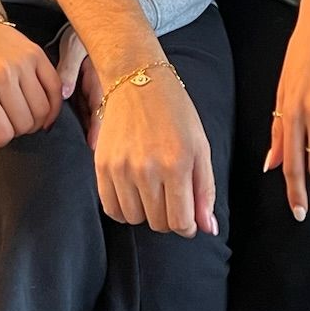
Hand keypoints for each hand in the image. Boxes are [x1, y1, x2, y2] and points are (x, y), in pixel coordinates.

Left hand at [0, 14, 61, 158]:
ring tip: (23, 115)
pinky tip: (44, 112)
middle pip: (24, 124)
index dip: (0, 139)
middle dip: (17, 130)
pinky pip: (55, 90)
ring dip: (35, 121)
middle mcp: (2, 76)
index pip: (3, 134)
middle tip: (9, 121)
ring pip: (42, 111)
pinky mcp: (38, 55)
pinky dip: (53, 107)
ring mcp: (22, 64)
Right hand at [91, 64, 217, 238]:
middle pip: (158, 223)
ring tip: (153, 192)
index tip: (188, 220)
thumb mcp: (200, 146)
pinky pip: (110, 208)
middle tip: (172, 199)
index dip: (187, 227)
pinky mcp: (102, 166)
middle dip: (169, 218)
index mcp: (176, 164)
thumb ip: (205, 190)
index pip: (179, 222)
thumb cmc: (176, 113)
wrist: (138, 81)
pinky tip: (134, 194)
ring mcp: (121, 168)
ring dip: (146, 213)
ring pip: (134, 219)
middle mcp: (146, 169)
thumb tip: (208, 229)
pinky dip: (124, 209)